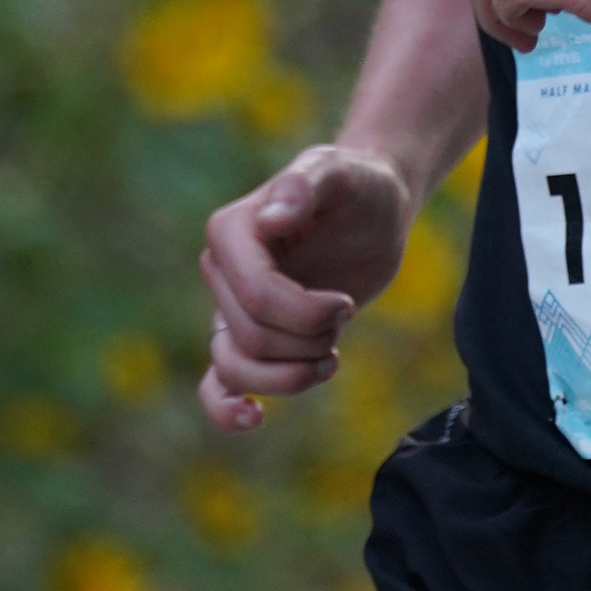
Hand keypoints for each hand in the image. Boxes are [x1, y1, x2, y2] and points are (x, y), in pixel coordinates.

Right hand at [198, 144, 413, 429]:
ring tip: (331, 356)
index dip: (307, 313)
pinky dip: (227, 409)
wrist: (373, 210)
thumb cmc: (357, 185)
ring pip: (234, 369)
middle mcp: (221, 272)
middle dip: (310, 338)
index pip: (256, 297)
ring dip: (291, 376)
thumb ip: (304, 185)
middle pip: (252, 338)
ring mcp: (231, 309)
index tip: (347, 299)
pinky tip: (254, 418)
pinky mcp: (251, 338)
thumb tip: (270, 218)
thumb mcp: (340, 171)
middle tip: (345, 310)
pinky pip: (218, 385)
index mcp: (231, 232)